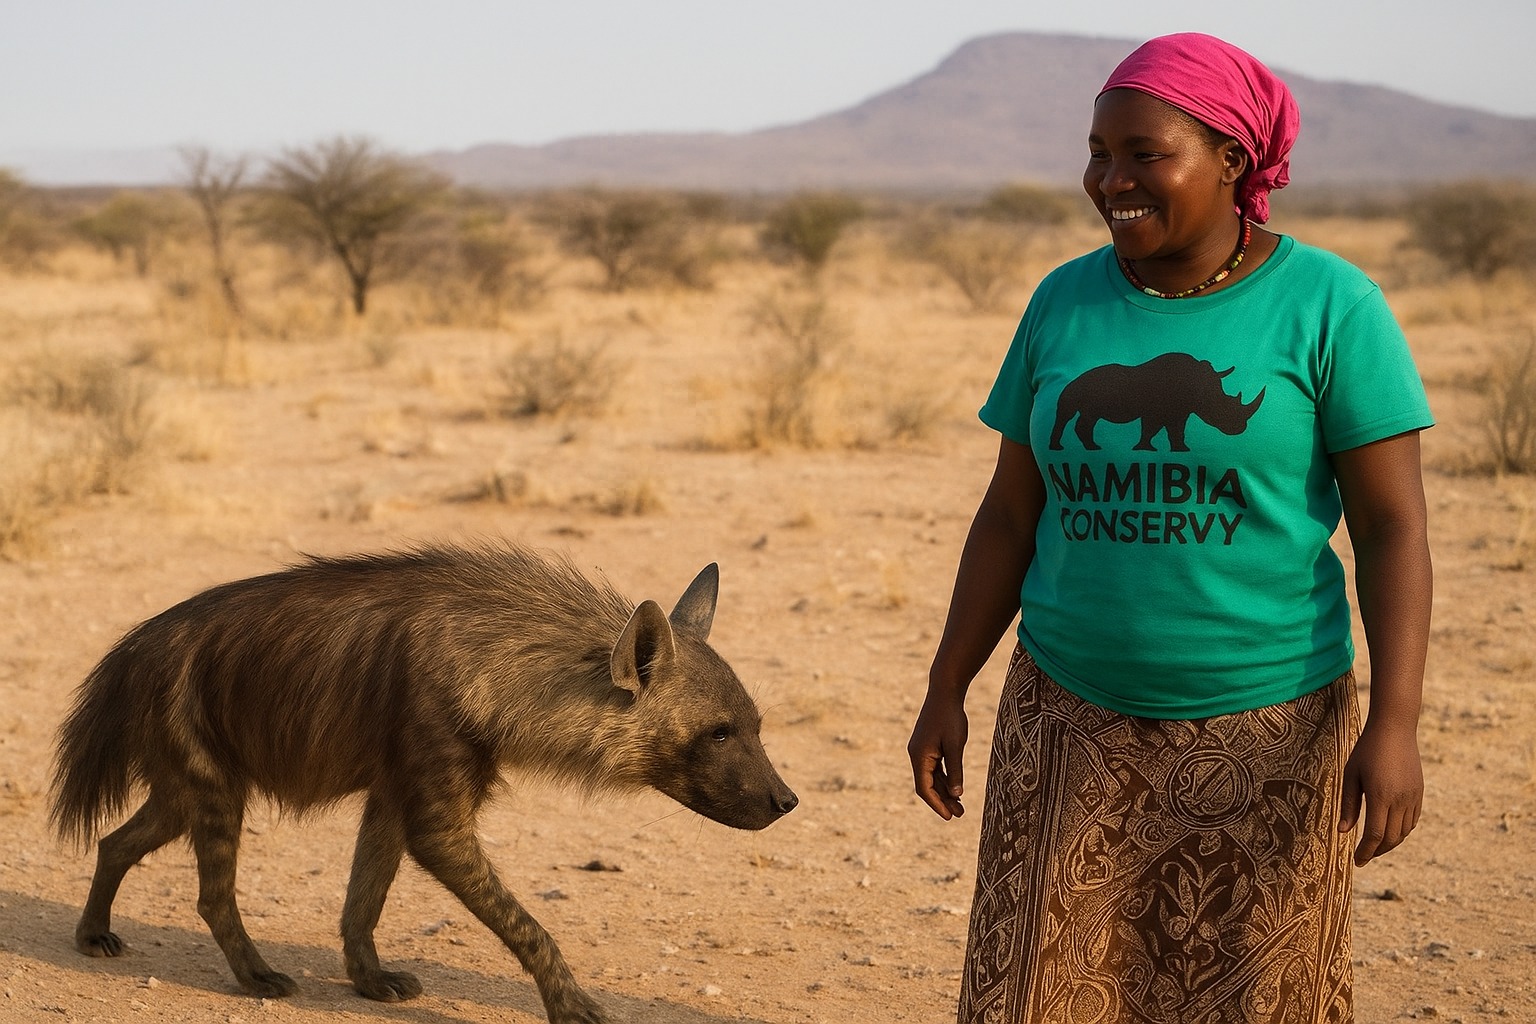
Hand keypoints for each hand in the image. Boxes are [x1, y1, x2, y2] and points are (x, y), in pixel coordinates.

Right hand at [908, 692, 967, 819]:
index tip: (948, 817)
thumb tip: (957, 794)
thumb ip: (956, 770)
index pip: (924, 788)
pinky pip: (935, 768)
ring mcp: (921, 751)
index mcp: (919, 756)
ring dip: (945, 792)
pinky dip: (945, 779)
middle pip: (927, 785)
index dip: (936, 804)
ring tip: (960, 807)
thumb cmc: (951, 716)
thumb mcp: (956, 744)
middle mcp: (916, 755)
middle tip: (959, 815)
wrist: (945, 691)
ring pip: (932, 778)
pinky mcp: (928, 746)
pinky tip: (956, 788)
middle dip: (942, 801)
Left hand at [1339, 720, 1422, 865]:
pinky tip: (1389, 831)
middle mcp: (1400, 800)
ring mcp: (1413, 797)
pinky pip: (1412, 821)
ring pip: (1403, 832)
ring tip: (1374, 846)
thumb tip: (1343, 832)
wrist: (1395, 729)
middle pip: (1390, 837)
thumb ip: (1348, 804)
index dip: (1366, 851)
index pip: (1374, 834)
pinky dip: (1401, 831)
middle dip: (1377, 851)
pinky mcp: (1419, 793)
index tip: (1357, 862)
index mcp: (1380, 796)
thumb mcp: (1351, 774)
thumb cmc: (1366, 750)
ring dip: (1389, 843)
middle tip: (1363, 857)